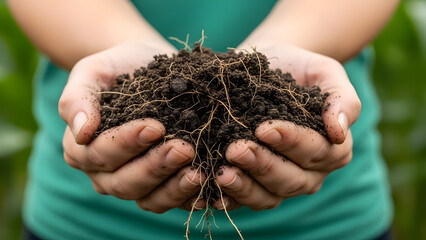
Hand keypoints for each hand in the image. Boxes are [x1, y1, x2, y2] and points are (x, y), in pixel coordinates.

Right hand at [59, 42, 206, 212]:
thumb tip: (81, 132)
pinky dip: (188, 197)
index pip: (102, 154)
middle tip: (184, 148)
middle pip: (125, 183)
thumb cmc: (118, 68)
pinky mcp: (160, 186)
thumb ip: (78, 99)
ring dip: (174, 188)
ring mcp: (134, 183)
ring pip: (148, 199)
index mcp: (82, 150)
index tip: (155, 126)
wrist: (145, 67)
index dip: (127, 144)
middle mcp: (104, 174)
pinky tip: (207, 189)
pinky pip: (170, 201)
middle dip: (156, 167)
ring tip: (199, 172)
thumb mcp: (93, 72)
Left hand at [213, 44, 360, 210]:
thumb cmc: (298, 69)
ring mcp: (279, 183)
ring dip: (244, 187)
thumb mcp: (325, 73)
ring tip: (221, 173)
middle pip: (290, 180)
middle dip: (262, 166)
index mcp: (331, 150)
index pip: (314, 152)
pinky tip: (208, 195)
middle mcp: (308, 173)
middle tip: (236, 149)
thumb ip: (342, 99)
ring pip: (267, 197)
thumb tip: (339, 131)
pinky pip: (243, 201)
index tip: (264, 128)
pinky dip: (227, 199)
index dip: (290, 143)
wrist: (269, 67)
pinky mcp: (253, 185)